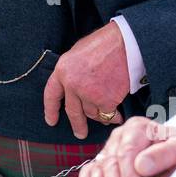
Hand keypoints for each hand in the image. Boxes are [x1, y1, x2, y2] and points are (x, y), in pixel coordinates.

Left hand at [42, 22, 129, 138]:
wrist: (124, 43)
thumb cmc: (104, 44)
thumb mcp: (78, 53)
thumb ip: (73, 71)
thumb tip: (74, 85)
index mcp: (63, 70)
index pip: (51, 94)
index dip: (51, 109)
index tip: (51, 121)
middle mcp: (72, 85)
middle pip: (72, 111)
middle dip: (77, 125)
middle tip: (80, 133)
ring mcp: (88, 95)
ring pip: (92, 113)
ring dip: (100, 116)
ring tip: (108, 114)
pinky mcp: (105, 101)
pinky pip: (108, 114)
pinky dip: (114, 116)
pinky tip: (118, 115)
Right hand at [48, 118, 175, 176]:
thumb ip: (164, 154)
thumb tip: (140, 165)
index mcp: (137, 129)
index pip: (125, 154)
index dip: (129, 176)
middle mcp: (119, 140)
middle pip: (108, 165)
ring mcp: (109, 153)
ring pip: (94, 172)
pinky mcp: (105, 168)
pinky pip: (87, 176)